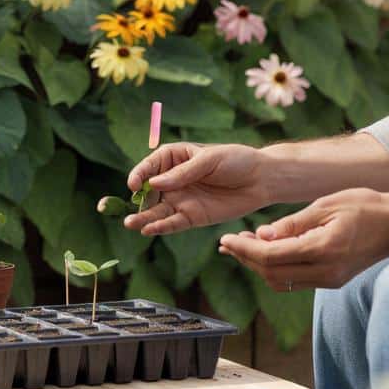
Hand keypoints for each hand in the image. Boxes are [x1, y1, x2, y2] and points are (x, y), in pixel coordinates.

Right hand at [114, 143, 268, 235]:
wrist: (261, 180)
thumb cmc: (236, 161)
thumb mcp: (209, 160)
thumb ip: (183, 173)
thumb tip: (155, 183)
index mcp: (173, 158)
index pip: (149, 167)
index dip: (139, 175)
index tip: (134, 185)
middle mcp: (172, 181)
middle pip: (148, 192)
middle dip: (137, 202)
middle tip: (126, 213)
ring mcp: (180, 200)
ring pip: (156, 210)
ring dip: (143, 218)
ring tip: (130, 224)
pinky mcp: (191, 217)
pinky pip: (172, 223)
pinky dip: (161, 227)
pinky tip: (150, 230)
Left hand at [217, 188, 388, 290]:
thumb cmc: (367, 207)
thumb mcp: (326, 205)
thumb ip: (292, 223)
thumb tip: (261, 235)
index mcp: (323, 250)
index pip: (270, 257)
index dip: (243, 250)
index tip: (224, 239)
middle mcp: (326, 271)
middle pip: (271, 273)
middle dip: (246, 258)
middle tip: (228, 241)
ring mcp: (330, 279)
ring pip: (281, 281)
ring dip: (258, 265)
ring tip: (242, 245)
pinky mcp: (333, 280)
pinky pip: (295, 280)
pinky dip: (276, 268)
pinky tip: (267, 251)